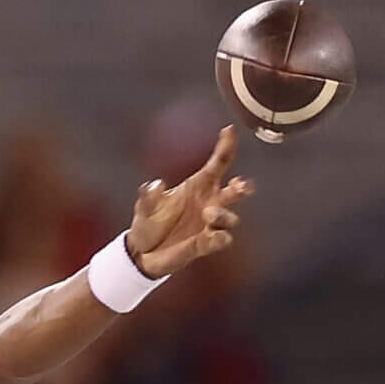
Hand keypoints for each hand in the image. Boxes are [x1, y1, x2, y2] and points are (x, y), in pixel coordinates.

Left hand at [126, 125, 251, 279]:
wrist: (142, 253)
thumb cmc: (147, 223)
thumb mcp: (144, 207)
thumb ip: (149, 196)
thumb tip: (155, 184)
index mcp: (197, 186)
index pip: (217, 164)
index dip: (225, 147)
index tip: (229, 130)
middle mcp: (208, 203)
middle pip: (233, 192)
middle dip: (241, 187)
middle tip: (240, 185)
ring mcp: (209, 224)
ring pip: (230, 217)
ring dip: (223, 215)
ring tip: (209, 214)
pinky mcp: (205, 244)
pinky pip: (221, 240)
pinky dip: (220, 238)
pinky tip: (214, 236)